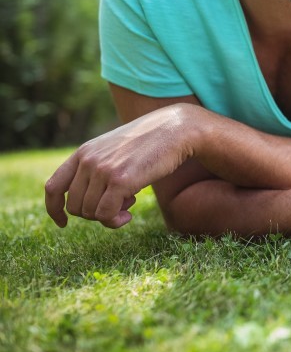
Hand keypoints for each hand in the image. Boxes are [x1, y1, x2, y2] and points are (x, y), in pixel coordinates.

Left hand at [45, 104, 199, 228]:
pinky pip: (106, 214)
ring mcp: (102, 170)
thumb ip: (99, 169)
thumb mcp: (116, 150)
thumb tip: (94, 205)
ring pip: (90, 213)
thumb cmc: (151, 142)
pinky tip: (129, 215)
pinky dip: (115, 221)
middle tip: (117, 206)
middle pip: (75, 206)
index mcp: (84, 152)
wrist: (175, 129)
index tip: (64, 222)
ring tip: (129, 204)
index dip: (54, 209)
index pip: (53, 187)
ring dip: (109, 217)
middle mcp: (88, 160)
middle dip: (94, 214)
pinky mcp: (120, 180)